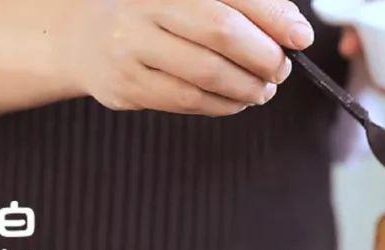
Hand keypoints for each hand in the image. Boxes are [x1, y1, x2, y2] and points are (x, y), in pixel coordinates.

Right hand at [58, 0, 314, 115]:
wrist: (84, 38)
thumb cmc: (155, 15)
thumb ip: (244, 5)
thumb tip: (294, 31)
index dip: (273, 17)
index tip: (301, 37)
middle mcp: (142, 7)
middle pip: (220, 31)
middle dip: (263, 55)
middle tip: (280, 68)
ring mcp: (129, 47)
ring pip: (206, 73)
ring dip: (247, 87)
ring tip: (263, 89)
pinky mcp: (126, 85)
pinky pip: (188, 101)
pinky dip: (223, 105)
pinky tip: (236, 100)